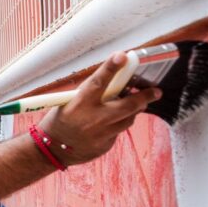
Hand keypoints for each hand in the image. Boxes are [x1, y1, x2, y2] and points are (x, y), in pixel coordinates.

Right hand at [39, 52, 159, 165]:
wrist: (52, 150)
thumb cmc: (59, 121)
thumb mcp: (68, 102)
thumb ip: (91, 93)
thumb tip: (114, 81)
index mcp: (80, 104)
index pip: (98, 82)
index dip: (111, 67)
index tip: (123, 56)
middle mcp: (93, 119)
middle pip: (128, 105)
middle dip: (144, 96)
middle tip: (155, 91)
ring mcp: (101, 135)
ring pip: (128, 119)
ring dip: (132, 110)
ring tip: (131, 105)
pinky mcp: (106, 146)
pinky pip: (118, 132)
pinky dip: (117, 125)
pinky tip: (107, 124)